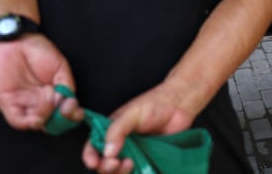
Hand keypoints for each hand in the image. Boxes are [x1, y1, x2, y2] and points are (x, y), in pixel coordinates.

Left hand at [0, 34, 82, 129]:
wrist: (17, 39)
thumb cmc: (38, 50)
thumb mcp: (60, 67)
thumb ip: (67, 86)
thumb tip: (69, 103)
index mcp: (54, 97)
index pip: (63, 116)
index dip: (72, 118)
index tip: (77, 112)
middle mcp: (40, 104)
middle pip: (51, 124)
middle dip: (62, 120)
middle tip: (67, 108)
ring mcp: (24, 105)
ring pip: (37, 123)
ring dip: (47, 115)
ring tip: (51, 93)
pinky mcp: (8, 104)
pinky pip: (19, 121)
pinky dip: (31, 118)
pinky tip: (42, 100)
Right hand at [81, 80, 196, 173]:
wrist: (180, 106)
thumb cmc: (155, 104)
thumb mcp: (132, 113)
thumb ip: (117, 130)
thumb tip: (107, 152)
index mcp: (111, 132)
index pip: (93, 148)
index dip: (91, 157)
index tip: (95, 163)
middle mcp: (120, 145)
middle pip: (104, 165)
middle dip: (106, 168)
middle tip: (116, 164)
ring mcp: (134, 154)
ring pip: (120, 172)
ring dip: (120, 173)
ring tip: (130, 164)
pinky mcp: (147, 160)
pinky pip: (138, 172)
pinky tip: (141, 169)